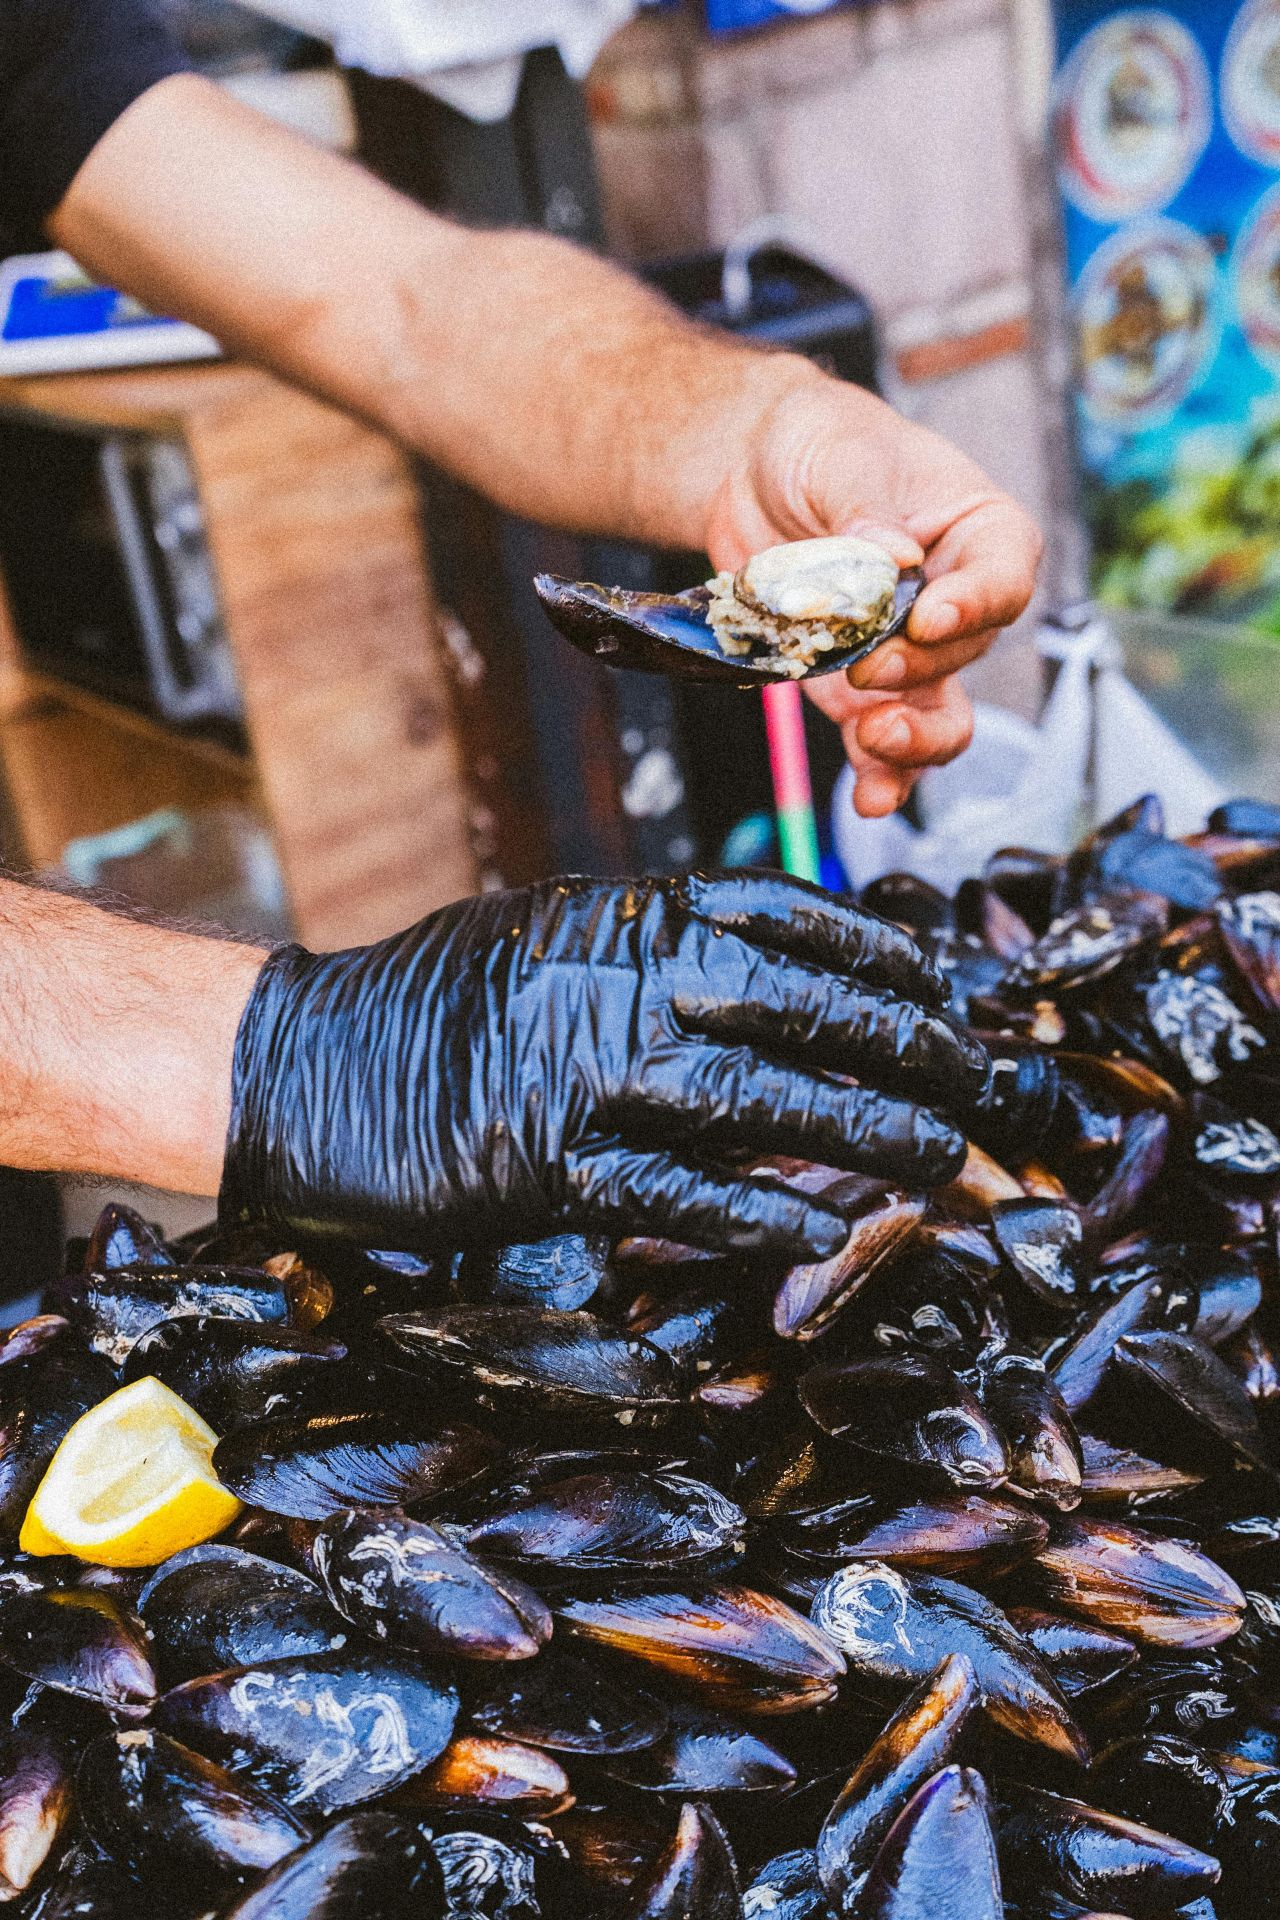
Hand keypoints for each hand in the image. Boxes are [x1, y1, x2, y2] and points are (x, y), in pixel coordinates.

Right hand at [220, 872, 989, 1260]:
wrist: (299, 1064)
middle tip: (970, 1077)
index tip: (935, 984)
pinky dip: (757, 1213)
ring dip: (861, 1131)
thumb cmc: (425, 1000)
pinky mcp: (548, 1167)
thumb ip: (638, 940)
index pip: (777, 915)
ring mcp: (583, 1074)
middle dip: (897, 1043)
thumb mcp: (541, 932)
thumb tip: (744, 957)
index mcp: (616, 917)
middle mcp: (614, 982)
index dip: (871, 952)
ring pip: (759, 1101)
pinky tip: (821, 1232)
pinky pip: (679, 1193)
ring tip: (936, 1156)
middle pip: (794, 1007)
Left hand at [703, 370, 1042, 817]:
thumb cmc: (823, 442)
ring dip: (913, 739)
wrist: (753, 468)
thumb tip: (892, 560)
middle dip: (918, 670)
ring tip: (876, 738)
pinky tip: (872, 798)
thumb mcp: (846, 455)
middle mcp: (957, 600)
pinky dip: (881, 773)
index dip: (974, 606)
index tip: (928, 618)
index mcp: (979, 532)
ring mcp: (910, 651)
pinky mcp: (859, 686)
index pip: (1004, 578)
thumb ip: (867, 512)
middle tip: (865, 664)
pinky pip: (883, 739)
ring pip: (938, 713)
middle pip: (965, 655)